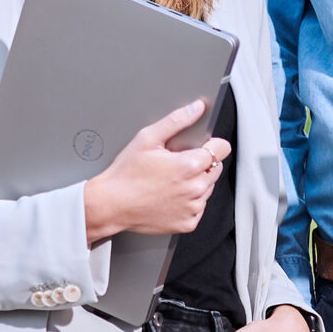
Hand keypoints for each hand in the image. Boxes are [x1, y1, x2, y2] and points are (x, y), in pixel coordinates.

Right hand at [83, 100, 231, 242]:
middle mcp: (195, 188)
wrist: (111, 204)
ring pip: (208, 188)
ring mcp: (192, 208)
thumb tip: (196, 108)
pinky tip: (169, 196)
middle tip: (175, 164)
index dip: (209, 144)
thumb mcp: (147, 138)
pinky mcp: (188, 223)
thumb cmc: (126, 174)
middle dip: (201, 163)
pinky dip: (188, 202)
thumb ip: (176, 120)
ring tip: (169, 181)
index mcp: (189, 165)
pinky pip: (198, 208)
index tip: (198, 147)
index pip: (221, 149)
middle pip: (216, 168)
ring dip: (195, 183)